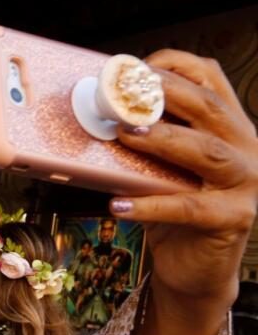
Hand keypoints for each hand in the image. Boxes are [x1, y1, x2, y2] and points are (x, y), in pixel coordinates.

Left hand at [114, 49, 257, 313]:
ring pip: (207, 151)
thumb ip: (145, 142)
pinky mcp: (235, 218)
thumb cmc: (172, 212)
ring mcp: (247, 182)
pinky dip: (150, 205)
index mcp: (229, 125)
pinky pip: (189, 208)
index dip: (174, 65)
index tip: (133, 67)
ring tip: (124, 135)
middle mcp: (245, 147)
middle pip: (209, 108)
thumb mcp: (158, 168)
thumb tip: (92, 116)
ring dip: (163, 139)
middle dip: (164, 95)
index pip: (210, 78)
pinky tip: (118, 205)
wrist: (195, 269)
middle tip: (121, 96)